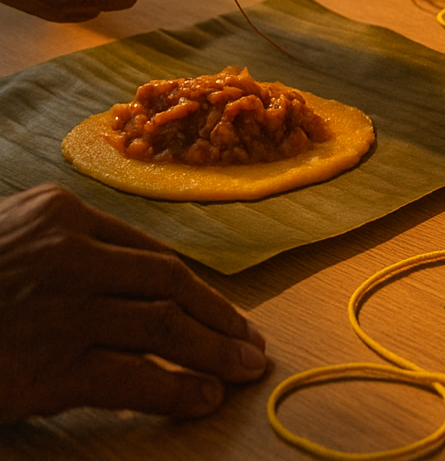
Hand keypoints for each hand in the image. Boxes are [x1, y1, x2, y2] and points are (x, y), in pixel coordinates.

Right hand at [0, 184, 266, 422]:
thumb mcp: (8, 238)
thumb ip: (60, 246)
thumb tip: (137, 276)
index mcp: (60, 214)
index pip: (149, 253)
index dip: (195, 288)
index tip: (223, 312)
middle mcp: (67, 255)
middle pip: (169, 285)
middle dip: (219, 318)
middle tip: (250, 345)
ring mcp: (62, 310)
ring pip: (163, 328)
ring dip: (214, 352)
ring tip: (243, 371)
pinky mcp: (50, 367)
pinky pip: (134, 378)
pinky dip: (177, 390)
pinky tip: (202, 400)